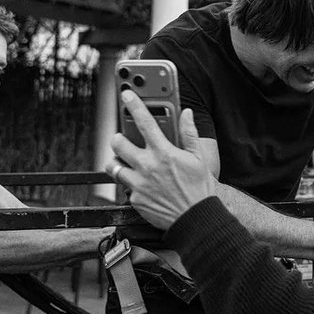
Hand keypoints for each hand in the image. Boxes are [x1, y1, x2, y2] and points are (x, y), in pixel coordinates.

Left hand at [108, 91, 216, 229]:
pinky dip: (129, 184)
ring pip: (113, 166)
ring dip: (117, 162)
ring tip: (124, 162)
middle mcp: (147, 166)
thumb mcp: (199, 158)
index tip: (126, 94)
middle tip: (122, 139)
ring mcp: (138, 184)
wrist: (196, 218)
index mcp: (164, 152)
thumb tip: (186, 114)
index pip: (144, 121)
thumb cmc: (200, 189)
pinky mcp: (135, 199)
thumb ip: (190, 134)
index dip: (134, 104)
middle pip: (119, 143)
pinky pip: (124, 188)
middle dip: (118, 138)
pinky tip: (139, 184)